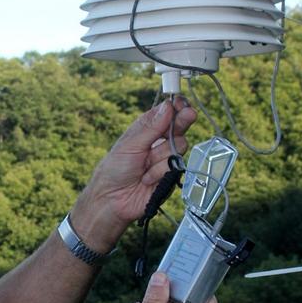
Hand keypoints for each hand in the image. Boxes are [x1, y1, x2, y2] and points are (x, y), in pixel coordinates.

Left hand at [70, 99, 196, 249]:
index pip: (166, 113)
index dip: (176, 107)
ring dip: (160, 156)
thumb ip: (151, 127)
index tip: (182, 103)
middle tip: (187, 115)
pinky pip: (175, 167)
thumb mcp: (130, 145)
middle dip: (181, 122)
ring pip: (179, 146)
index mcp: (145, 130)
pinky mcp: (171, 175)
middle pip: (179, 126)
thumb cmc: (114, 170)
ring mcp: (166, 158)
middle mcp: (158, 142)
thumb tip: (167, 106)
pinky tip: (146, 178)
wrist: (113, 199)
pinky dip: (159, 172)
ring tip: (144, 166)